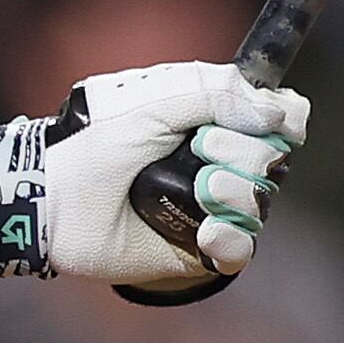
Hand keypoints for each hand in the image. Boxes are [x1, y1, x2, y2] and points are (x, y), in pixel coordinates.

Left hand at [42, 61, 308, 289]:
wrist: (58, 201)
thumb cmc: (98, 146)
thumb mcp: (154, 101)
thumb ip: (216, 92)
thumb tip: (279, 112)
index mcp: (213, 122)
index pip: (279, 117)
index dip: (286, 118)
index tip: (279, 120)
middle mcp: (220, 164)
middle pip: (273, 157)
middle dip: (242, 150)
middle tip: (200, 147)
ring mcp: (213, 208)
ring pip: (261, 200)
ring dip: (232, 191)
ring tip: (199, 188)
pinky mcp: (200, 250)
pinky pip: (242, 248)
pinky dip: (229, 237)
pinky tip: (205, 232)